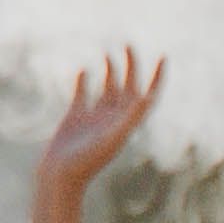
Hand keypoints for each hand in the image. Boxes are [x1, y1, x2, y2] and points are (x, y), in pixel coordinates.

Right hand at [34, 45, 159, 209]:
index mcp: (126, 124)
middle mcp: (113, 120)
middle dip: (131, 67)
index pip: (147, 96)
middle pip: (127, 88)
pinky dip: (84, 81)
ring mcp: (94, 119)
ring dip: (110, 71)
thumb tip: (147, 98)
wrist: (60, 177)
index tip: (163, 57)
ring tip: (109, 53)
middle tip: (128, 45)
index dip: (157, 78)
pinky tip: (84, 68)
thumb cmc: (87, 162)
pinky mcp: (75, 119)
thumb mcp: (112, 138)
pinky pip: (82, 95)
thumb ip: (131, 118)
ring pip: (106, 89)